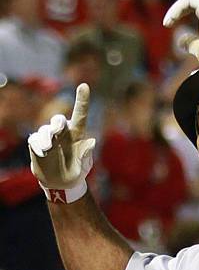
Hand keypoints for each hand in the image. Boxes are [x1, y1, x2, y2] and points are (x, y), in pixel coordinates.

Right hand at [28, 83, 95, 202]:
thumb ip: (86, 154)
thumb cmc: (76, 172)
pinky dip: (37, 144)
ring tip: (48, 149)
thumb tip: (92, 141)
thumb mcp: (84, 167)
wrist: (60, 183)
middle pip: (58, 119)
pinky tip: (42, 152)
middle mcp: (62, 132)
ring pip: (45, 130)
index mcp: (77, 134)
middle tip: (57, 129)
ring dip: (46, 138)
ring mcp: (49, 137)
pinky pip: (35, 139)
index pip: (80, 115)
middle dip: (57, 122)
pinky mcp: (37, 144)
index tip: (84, 85)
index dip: (82, 100)